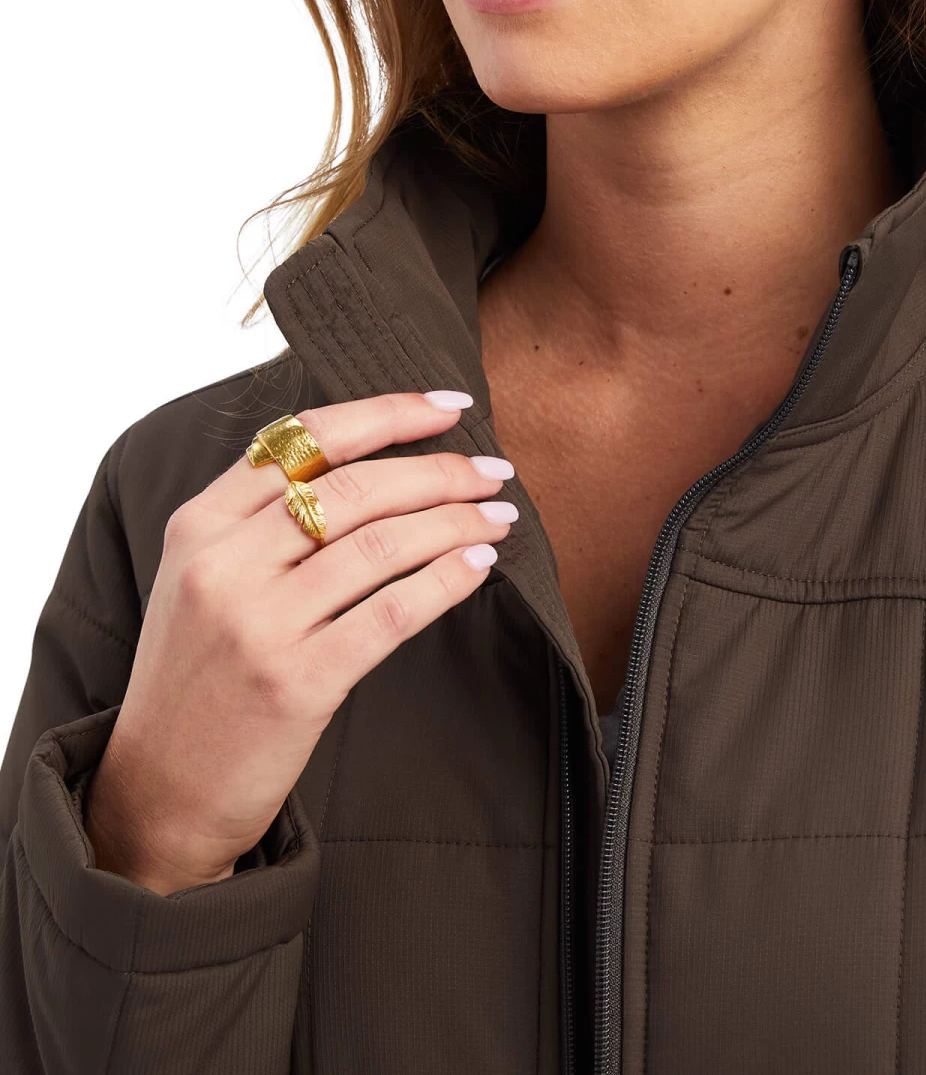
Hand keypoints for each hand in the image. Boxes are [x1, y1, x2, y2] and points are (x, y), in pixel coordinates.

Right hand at [83, 390, 515, 895]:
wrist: (158, 789)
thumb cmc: (200, 672)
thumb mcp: (202, 576)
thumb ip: (264, 517)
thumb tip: (379, 459)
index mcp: (200, 524)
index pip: (308, 437)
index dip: (390, 412)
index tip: (452, 406)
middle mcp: (224, 565)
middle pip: (357, 487)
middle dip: (441, 470)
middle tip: (494, 470)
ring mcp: (258, 624)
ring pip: (384, 543)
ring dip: (457, 522)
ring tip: (499, 517)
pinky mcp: (296, 681)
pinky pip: (393, 612)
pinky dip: (447, 581)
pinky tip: (480, 566)